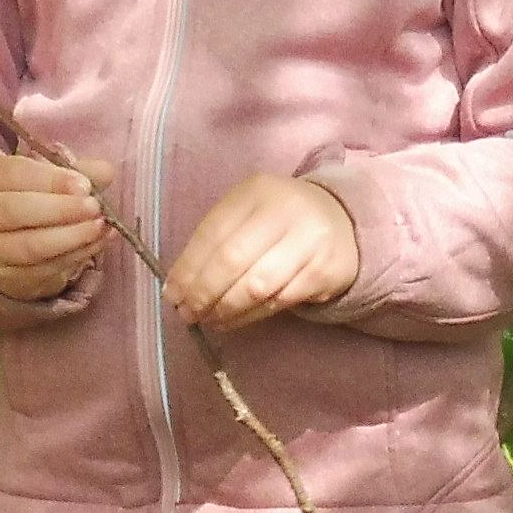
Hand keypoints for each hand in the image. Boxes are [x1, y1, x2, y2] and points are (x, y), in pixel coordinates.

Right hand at [0, 151, 106, 300]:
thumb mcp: (49, 178)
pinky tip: (96, 243)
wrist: (7, 243)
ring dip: (70, 238)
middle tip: (94, 208)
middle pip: (15, 211)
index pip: (13, 174)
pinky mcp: (7, 277)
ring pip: (29, 246)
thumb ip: (78, 172)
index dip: (50, 180)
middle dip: (60, 210)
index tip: (84, 186)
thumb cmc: (31, 198)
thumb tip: (106, 172)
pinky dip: (75, 256)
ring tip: (99, 227)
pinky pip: (43, 269)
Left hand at [164, 173, 360, 331]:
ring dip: (226, 309)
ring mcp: (308, 241)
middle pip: (233, 259)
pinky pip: (279, 302)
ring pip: (256, 286)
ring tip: (208, 320)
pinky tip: (233, 321)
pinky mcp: (323, 272)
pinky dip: (250, 316)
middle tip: (187, 314)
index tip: (171, 294)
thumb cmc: (279, 221)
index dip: (188, 268)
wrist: (341, 223)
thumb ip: (216, 241)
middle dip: (203, 292)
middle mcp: (285, 211)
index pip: (213, 232)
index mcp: (256, 191)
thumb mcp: (248, 214)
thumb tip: (177, 287)